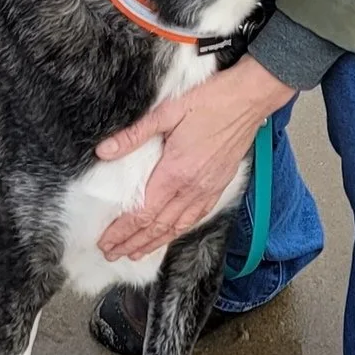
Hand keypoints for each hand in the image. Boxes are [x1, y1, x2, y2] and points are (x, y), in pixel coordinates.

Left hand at [97, 56, 296, 262]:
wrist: (250, 99)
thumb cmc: (212, 101)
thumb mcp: (167, 112)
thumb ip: (134, 134)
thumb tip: (104, 151)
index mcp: (175, 172)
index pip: (142, 212)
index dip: (122, 231)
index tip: (105, 242)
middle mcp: (192, 188)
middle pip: (157, 226)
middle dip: (132, 242)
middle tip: (112, 254)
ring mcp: (207, 190)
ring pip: (176, 227)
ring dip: (154, 243)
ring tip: (135, 252)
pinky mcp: (218, 186)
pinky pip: (195, 218)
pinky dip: (178, 232)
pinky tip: (170, 235)